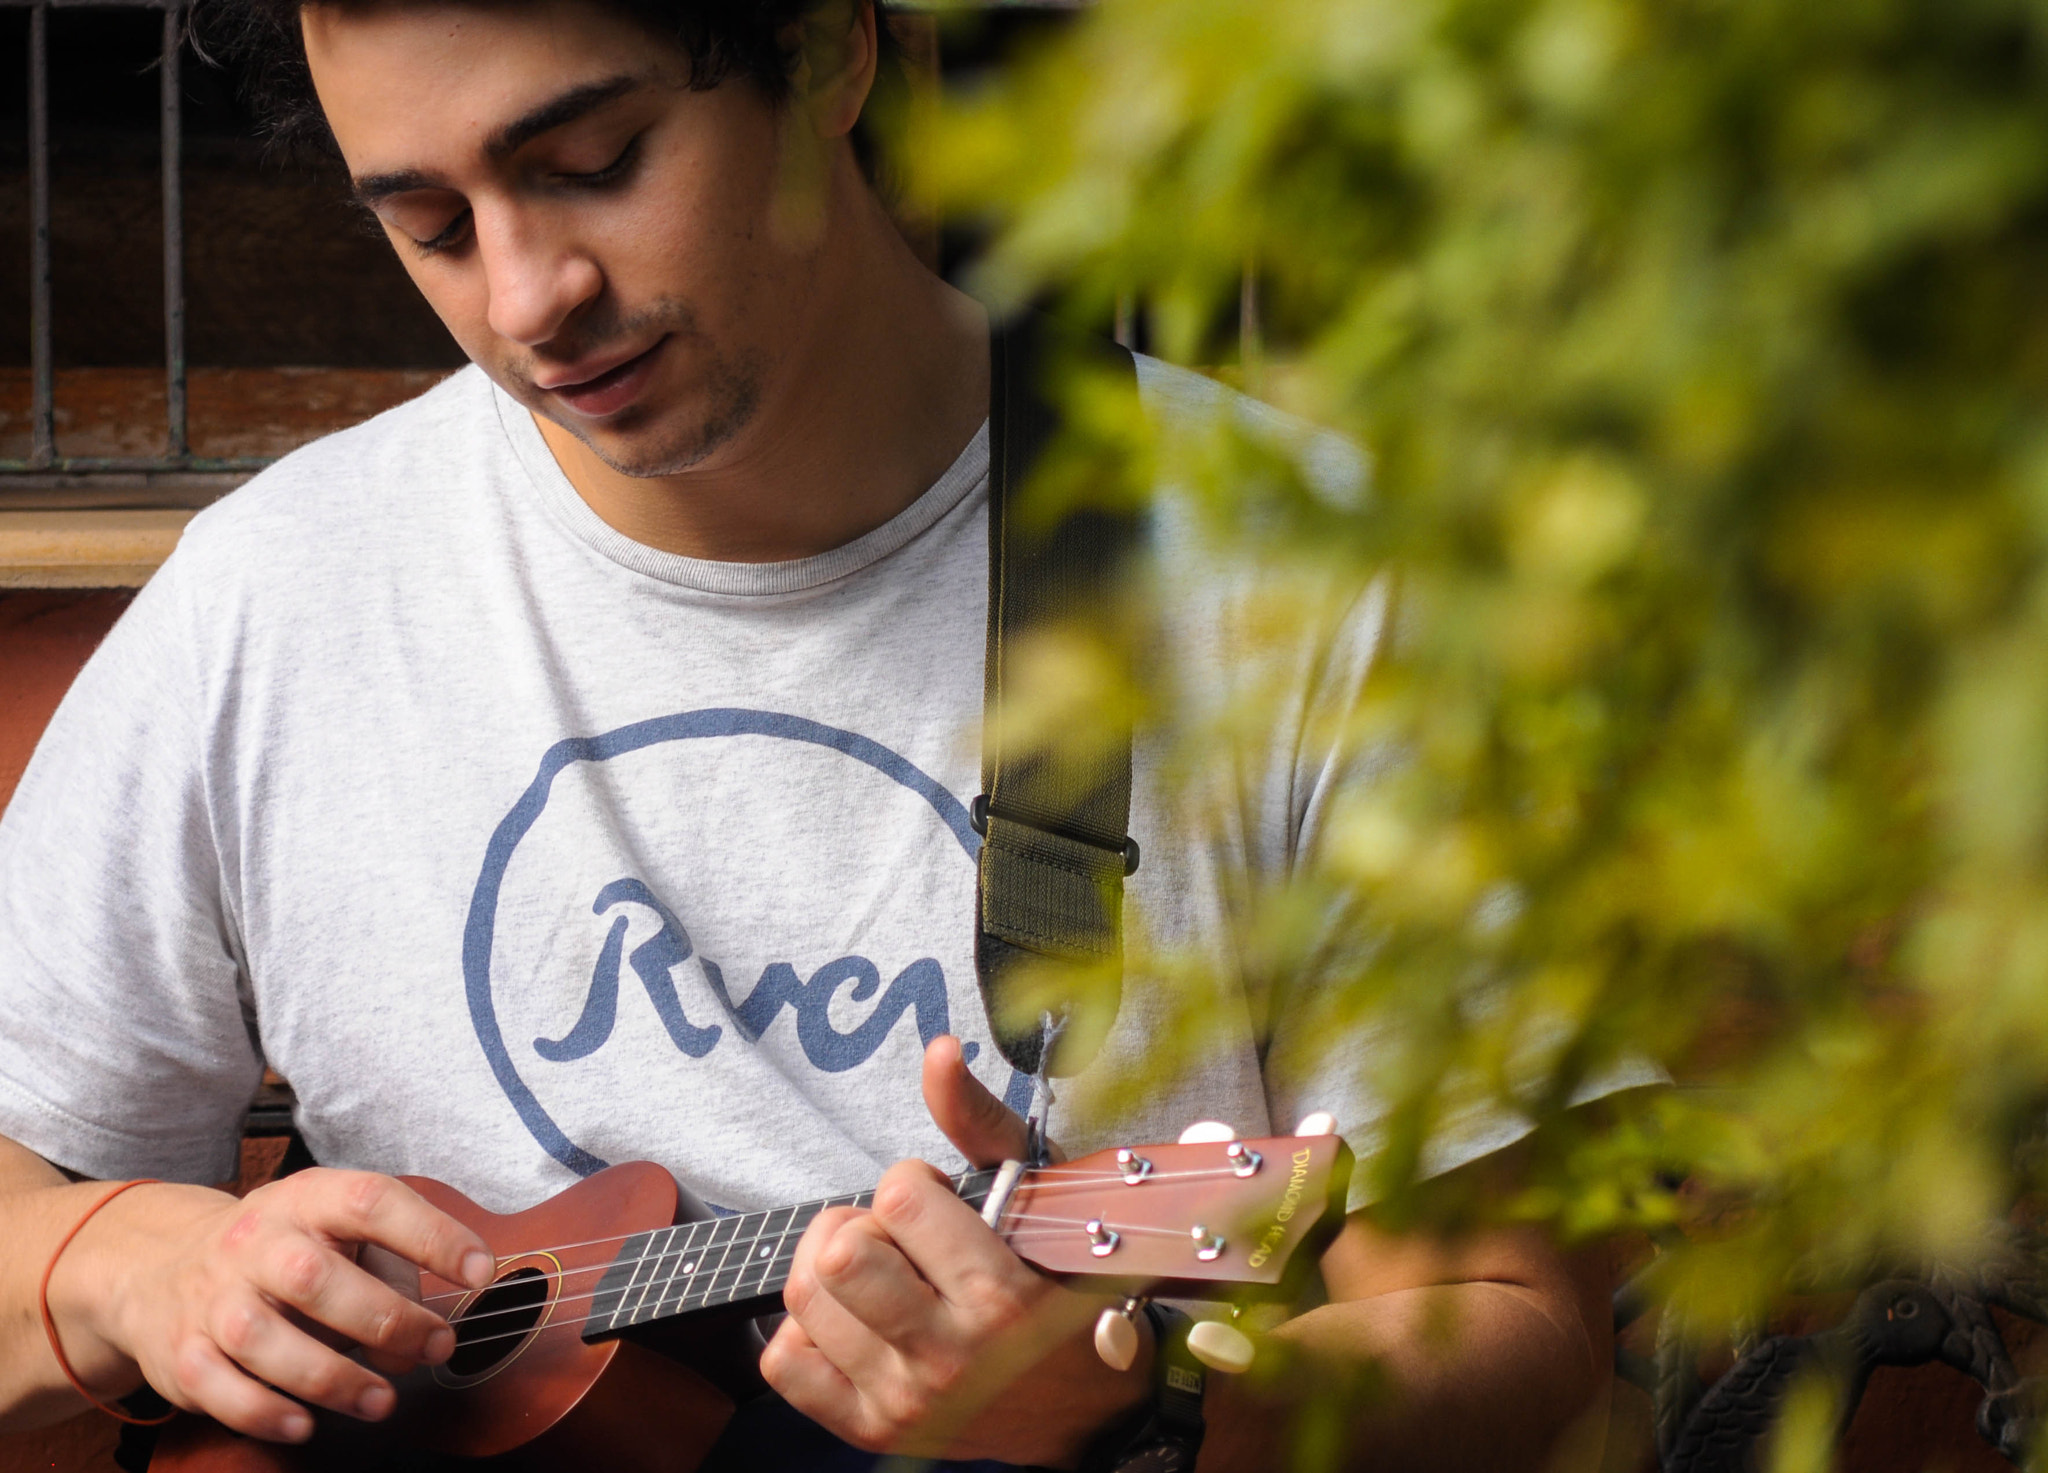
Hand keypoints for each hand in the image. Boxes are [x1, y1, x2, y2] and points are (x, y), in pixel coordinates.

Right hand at [50, 1169, 492, 1441]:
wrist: (160, 1268)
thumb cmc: (283, 1253)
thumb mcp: (339, 1235)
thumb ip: (392, 1270)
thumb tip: (426, 1336)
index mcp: (307, 1199)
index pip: (372, 1201)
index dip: (432, 1235)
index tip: (481, 1271)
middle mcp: (254, 1242)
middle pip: (315, 1277)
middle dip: (386, 1319)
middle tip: (435, 1348)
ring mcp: (212, 1297)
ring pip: (264, 1339)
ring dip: (333, 1377)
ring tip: (381, 1400)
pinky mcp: (181, 1353)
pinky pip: (219, 1389)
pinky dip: (265, 1412)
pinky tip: (306, 1424)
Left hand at [761, 1036, 1151, 1464]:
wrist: (1089, 1407)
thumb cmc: (1063, 1288)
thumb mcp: (1036, 1197)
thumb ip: (977, 1120)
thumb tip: (937, 1050)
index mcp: (999, 1293)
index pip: (900, 1196)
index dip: (912, 1183)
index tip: (939, 1204)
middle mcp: (950, 1355)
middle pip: (839, 1252)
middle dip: (858, 1222)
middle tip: (893, 1237)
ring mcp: (906, 1400)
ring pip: (804, 1297)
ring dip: (829, 1270)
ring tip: (874, 1274)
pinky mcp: (870, 1431)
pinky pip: (783, 1361)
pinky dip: (804, 1329)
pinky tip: (849, 1318)